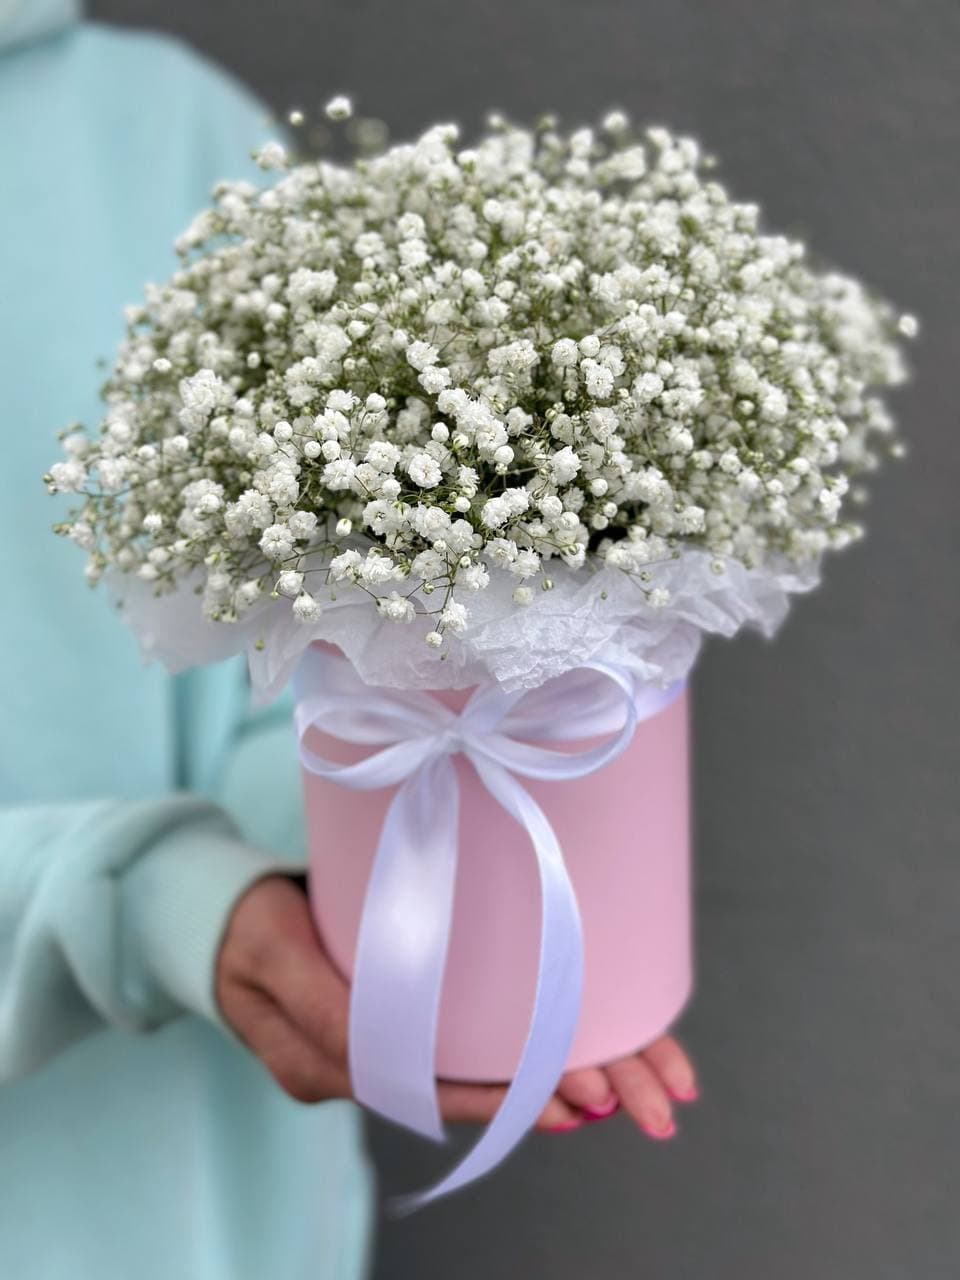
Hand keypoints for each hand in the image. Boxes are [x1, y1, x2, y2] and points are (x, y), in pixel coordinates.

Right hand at [216, 875, 697, 1134]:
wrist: (213, 921)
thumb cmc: (245, 925)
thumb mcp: (273, 951)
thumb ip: (323, 1001)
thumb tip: (383, 1047)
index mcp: (328, 1059)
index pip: (428, 1082)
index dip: (495, 1091)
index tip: (564, 1093)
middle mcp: (365, 1066)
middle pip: (465, 1088)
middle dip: (545, 1093)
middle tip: (623, 1102)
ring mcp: (379, 1047)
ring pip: (472, 1074)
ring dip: (543, 1081)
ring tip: (618, 1092)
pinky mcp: (392, 1022)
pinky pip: (458, 1051)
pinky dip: (511, 1060)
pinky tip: (568, 1064)